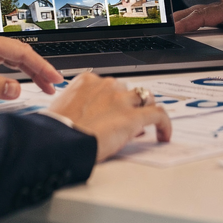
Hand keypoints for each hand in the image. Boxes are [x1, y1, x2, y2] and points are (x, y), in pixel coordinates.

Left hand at [0, 26, 63, 97]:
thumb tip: (15, 89)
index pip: (20, 52)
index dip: (40, 66)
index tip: (54, 77)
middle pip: (19, 52)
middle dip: (38, 68)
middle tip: (53, 84)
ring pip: (10, 56)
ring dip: (27, 70)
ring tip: (42, 84)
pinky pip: (0, 60)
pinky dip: (13, 70)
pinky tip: (19, 78)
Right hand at [48, 72, 171, 160]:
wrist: (61, 141)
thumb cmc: (57, 129)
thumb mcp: (62, 108)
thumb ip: (78, 105)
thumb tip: (88, 116)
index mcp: (87, 81)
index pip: (109, 86)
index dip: (114, 100)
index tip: (113, 112)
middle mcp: (106, 85)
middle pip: (127, 90)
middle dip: (129, 104)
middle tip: (127, 121)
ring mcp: (120, 100)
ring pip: (145, 98)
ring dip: (145, 110)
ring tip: (146, 126)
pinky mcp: (132, 117)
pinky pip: (158, 115)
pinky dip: (165, 123)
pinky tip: (164, 134)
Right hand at [173, 0, 222, 37]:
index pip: (212, 13)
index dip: (194, 20)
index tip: (179, 26)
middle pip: (202, 11)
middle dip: (183, 17)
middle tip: (166, 26)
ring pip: (204, 12)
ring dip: (187, 17)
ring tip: (171, 24)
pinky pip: (210, 16)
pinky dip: (196, 19)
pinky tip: (188, 24)